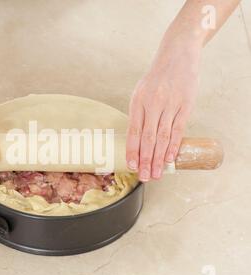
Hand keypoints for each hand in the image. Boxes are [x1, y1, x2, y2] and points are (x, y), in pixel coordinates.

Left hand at [126, 40, 200, 181]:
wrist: (177, 55)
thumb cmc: (156, 78)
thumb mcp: (140, 92)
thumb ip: (138, 115)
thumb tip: (135, 141)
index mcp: (138, 101)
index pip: (133, 131)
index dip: (132, 150)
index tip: (131, 166)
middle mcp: (152, 104)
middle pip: (148, 138)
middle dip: (145, 160)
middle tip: (144, 177)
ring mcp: (170, 104)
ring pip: (163, 137)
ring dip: (159, 158)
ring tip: (157, 174)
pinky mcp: (185, 105)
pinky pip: (179, 129)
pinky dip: (174, 146)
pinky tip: (170, 159)